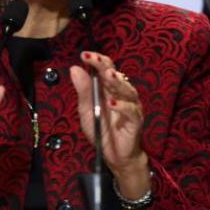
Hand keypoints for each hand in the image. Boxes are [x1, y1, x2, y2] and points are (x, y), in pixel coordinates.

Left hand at [71, 51, 149, 198]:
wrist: (114, 154)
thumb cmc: (100, 128)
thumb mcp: (86, 110)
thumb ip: (83, 90)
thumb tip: (74, 68)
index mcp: (109, 88)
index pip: (105, 68)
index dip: (97, 60)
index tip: (84, 55)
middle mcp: (121, 93)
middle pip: (116, 75)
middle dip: (104, 66)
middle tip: (94, 60)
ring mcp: (131, 106)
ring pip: (127, 90)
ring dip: (116, 82)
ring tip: (107, 75)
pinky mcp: (136, 120)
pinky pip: (131, 111)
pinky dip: (122, 106)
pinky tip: (112, 103)